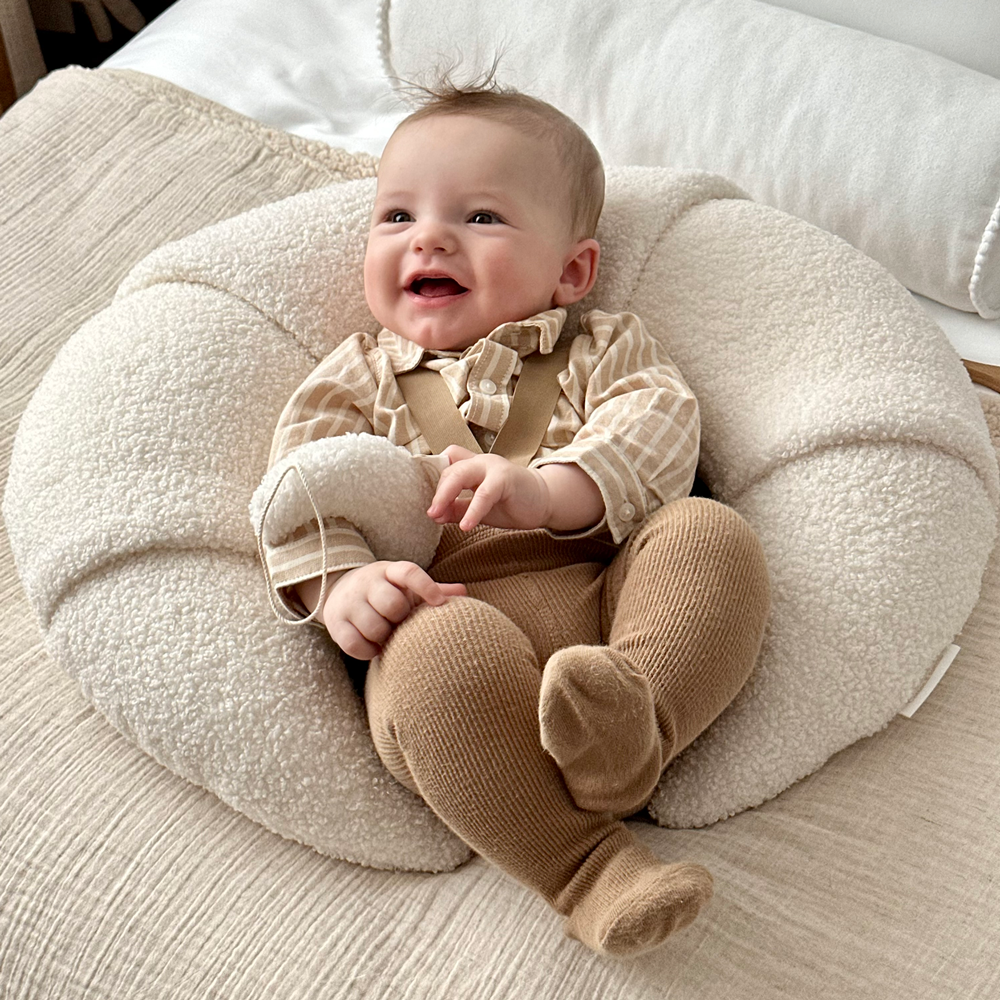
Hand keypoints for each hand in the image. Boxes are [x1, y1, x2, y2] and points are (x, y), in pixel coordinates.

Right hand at [301, 562, 466, 659]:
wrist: (340, 592)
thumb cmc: (385, 593)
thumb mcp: (406, 587)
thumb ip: (433, 590)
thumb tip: (464, 592)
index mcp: (389, 571)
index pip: (409, 572)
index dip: (426, 586)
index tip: (439, 603)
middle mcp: (368, 583)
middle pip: (391, 603)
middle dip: (400, 618)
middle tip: (400, 622)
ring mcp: (350, 603)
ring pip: (373, 626)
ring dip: (385, 636)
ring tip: (388, 635)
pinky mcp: (335, 623)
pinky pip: (355, 644)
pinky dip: (368, 651)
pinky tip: (375, 647)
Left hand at [427, 446, 551, 530]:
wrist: (544, 502)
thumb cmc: (510, 503)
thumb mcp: (477, 508)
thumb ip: (457, 508)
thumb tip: (435, 515)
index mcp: (471, 466)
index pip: (444, 464)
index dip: (432, 479)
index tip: (425, 502)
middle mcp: (480, 461)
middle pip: (449, 468)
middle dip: (436, 491)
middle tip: (430, 512)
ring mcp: (493, 467)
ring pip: (460, 474)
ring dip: (445, 495)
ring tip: (437, 515)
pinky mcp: (506, 478)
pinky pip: (484, 493)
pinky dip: (473, 510)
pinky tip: (466, 525)